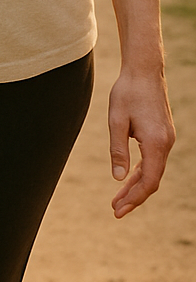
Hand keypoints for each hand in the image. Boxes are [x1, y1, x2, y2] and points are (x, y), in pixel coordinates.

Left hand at [108, 66, 173, 217]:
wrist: (144, 70)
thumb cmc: (127, 92)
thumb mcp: (116, 120)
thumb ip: (118, 150)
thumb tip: (118, 178)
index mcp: (156, 143)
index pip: (148, 181)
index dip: (134, 198)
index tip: (119, 210)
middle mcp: (166, 144)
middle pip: (152, 180)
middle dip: (134, 196)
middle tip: (116, 210)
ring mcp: (166, 139)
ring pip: (153, 171)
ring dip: (136, 185)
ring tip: (118, 199)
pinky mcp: (162, 134)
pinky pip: (153, 160)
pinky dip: (141, 171)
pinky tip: (128, 178)